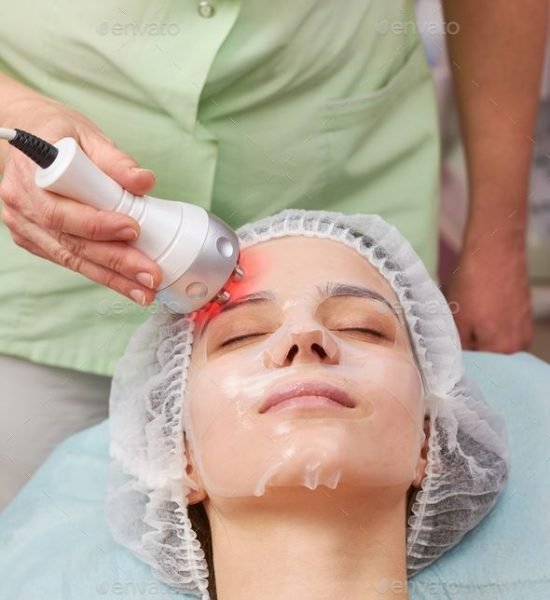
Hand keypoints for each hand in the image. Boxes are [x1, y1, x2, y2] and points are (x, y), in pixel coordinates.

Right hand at [0, 94, 162, 304]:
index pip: (62, 210)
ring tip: (145, 291)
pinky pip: (70, 261)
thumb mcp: (87, 134)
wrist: (28, 141)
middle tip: (151, 276)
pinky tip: (127, 285)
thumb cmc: (59, 134)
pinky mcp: (34, 240)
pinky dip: (101, 274)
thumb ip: (115, 160)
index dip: (98, 225)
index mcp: (31, 175)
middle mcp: (22, 205)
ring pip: (72, 259)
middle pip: (72, 243)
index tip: (133, 229)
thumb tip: (145, 182)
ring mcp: (25, 226)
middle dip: (116, 262)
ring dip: (112, 279)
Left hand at [444, 236, 533, 352]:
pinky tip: (478, 308)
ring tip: (466, 316)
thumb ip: (456, 345)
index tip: (445, 351)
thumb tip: (453, 357)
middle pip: (487, 354)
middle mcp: (518, 344)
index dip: (458, 357)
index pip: (475, 366)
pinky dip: (490, 321)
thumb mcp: (455, 319)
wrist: (494, 249)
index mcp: (501, 349)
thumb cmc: (472, 283)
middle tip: (452, 332)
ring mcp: (524, 328)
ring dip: (479, 332)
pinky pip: (503, 326)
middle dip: (469, 344)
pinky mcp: (524, 313)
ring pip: (494, 339)